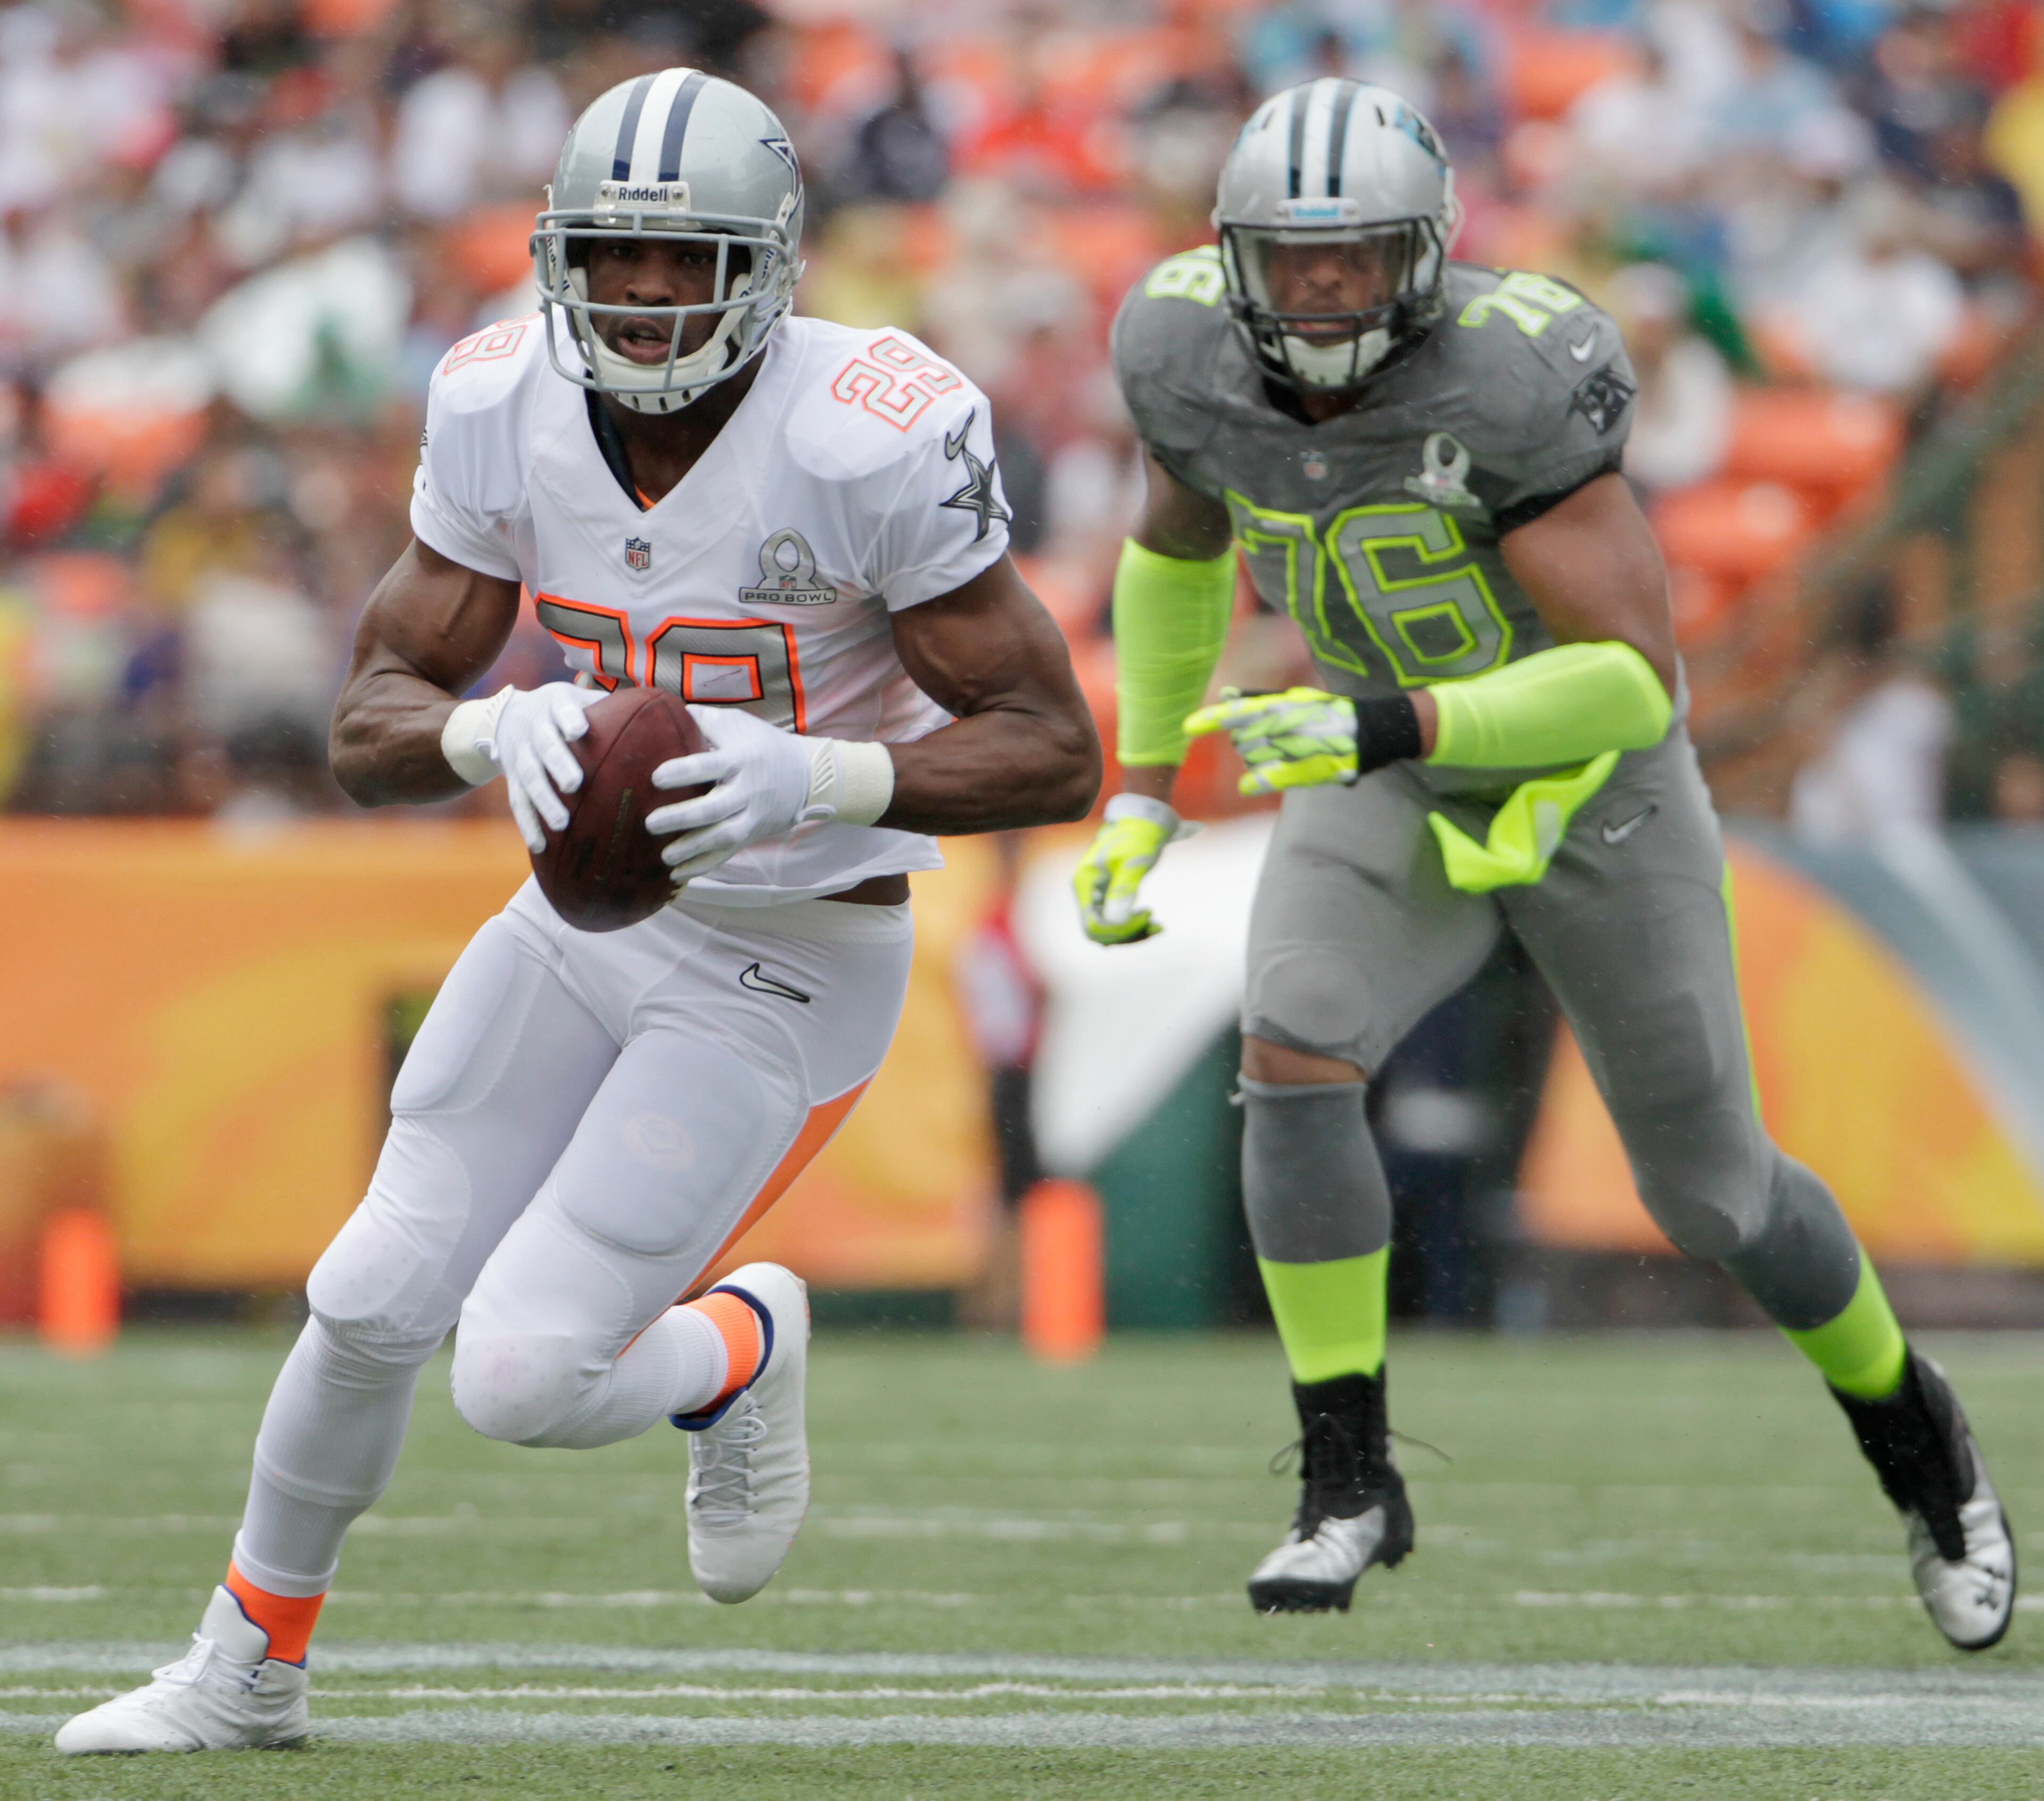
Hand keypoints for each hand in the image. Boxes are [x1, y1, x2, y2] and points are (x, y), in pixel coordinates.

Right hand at [480, 683, 607, 852]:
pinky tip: (541, 846)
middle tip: (574, 784)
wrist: (506, 718)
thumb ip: (612, 707)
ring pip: (529, 778)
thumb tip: (667, 712)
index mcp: (555, 704)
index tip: (580, 730)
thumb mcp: (578, 699)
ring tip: (562, 823)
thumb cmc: (561, 711)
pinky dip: (528, 824)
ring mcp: (520, 755)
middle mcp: (534, 728)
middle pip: (544, 745)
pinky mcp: (512, 780)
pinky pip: (518, 803)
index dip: (568, 717)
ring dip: (544, 801)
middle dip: (558, 764)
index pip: (561, 707)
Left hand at [645, 706, 827, 882]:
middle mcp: (747, 790)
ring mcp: (752, 816)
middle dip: (682, 818)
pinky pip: (727, 854)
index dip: (682, 772)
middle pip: (713, 809)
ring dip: (692, 849)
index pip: (708, 766)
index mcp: (740, 759)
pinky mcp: (752, 834)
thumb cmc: (761, 744)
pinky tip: (677, 874)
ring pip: (722, 837)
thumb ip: (701, 720)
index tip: (656, 777)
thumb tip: (659, 710)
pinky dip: (703, 866)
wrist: (807, 776)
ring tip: (664, 856)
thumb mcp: (736, 723)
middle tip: (651, 823)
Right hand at [1072, 793, 1197, 944]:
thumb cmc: (1138, 836)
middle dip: (1128, 934)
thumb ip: (1123, 889)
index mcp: (1085, 883)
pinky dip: (1135, 927)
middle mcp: (1086, 893)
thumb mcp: (1133, 861)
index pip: (1093, 925)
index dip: (1120, 929)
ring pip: (1109, 931)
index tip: (1148, 912)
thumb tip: (1115, 920)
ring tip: (1159, 927)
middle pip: (1099, 933)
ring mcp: (1096, 896)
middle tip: (1156, 924)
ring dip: (1134, 934)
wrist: (1143, 821)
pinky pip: (1117, 923)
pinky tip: (1154, 923)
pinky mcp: (1108, 898)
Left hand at [1184, 686, 1359, 795]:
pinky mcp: (1297, 770)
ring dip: (1258, 759)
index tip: (1187, 728)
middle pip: (1240, 740)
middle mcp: (1280, 726)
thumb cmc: (1326, 713)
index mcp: (1278, 706)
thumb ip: (1257, 699)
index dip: (1211, 719)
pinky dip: (1256, 781)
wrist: (1363, 732)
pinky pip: (1264, 778)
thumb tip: (1226, 695)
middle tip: (1273, 740)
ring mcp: (1288, 749)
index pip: (1237, 712)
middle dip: (1246, 742)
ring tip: (1284, 751)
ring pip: (1251, 759)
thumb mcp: (1293, 699)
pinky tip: (1250, 784)